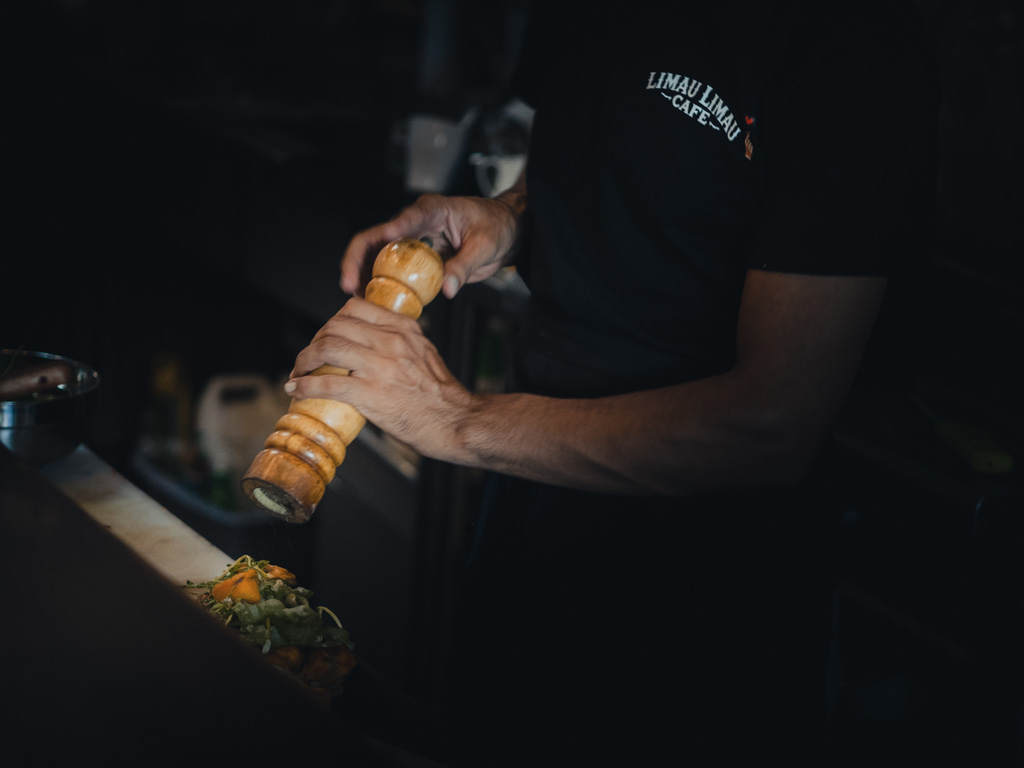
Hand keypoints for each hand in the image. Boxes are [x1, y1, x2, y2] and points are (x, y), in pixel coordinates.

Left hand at [286, 296, 473, 461]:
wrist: (457, 422)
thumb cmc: (442, 395)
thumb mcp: (424, 353)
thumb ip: (399, 343)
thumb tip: (370, 346)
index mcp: (404, 328)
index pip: (356, 307)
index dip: (332, 320)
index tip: (326, 336)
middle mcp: (391, 341)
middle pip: (335, 326)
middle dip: (314, 341)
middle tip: (308, 358)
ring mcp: (380, 367)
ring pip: (326, 349)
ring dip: (303, 361)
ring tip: (298, 373)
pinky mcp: (371, 394)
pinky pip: (326, 384)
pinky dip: (305, 386)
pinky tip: (296, 389)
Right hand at [340, 189, 526, 299]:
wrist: (507, 231)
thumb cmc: (497, 228)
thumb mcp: (485, 245)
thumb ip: (465, 265)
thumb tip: (447, 290)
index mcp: (431, 210)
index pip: (401, 221)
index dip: (382, 237)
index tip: (371, 255)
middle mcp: (415, 223)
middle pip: (376, 238)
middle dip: (358, 260)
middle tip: (348, 284)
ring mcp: (413, 241)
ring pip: (378, 256)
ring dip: (364, 276)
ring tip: (355, 298)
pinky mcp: (417, 259)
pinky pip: (393, 271)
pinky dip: (382, 285)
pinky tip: (374, 302)